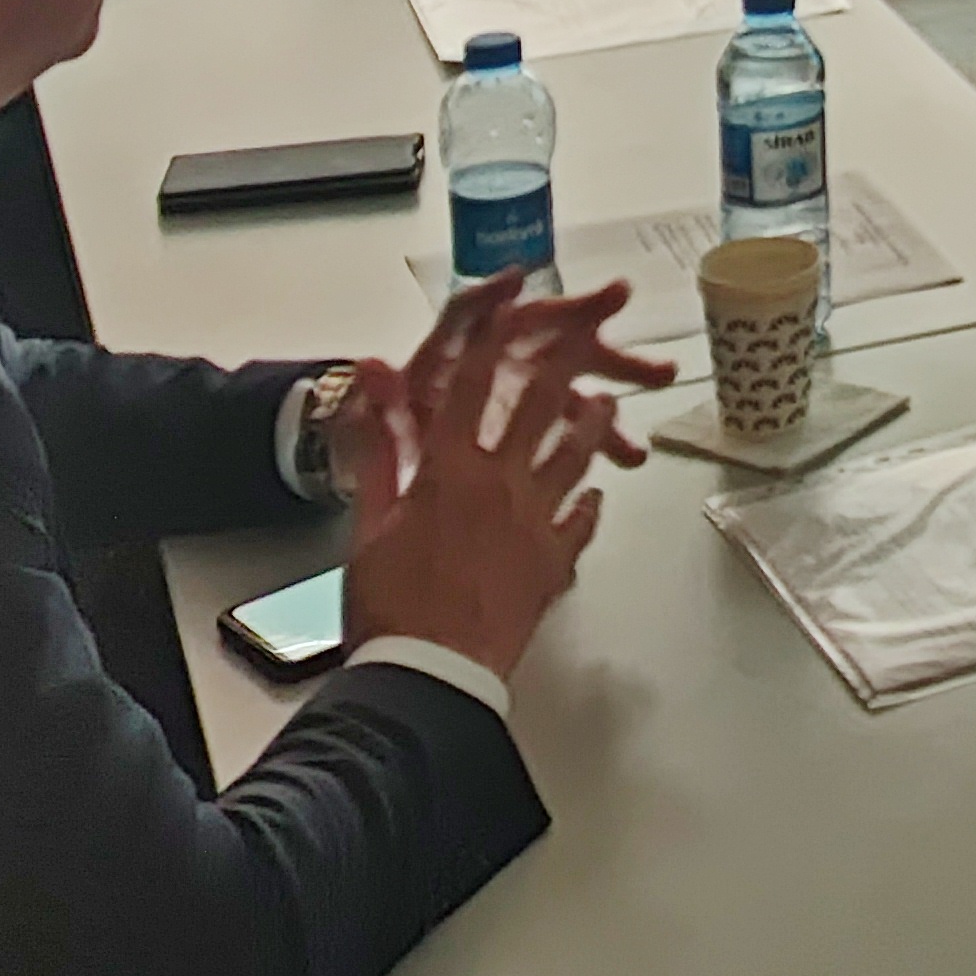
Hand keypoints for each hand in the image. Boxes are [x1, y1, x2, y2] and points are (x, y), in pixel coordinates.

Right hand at [332, 274, 678, 681]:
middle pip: (540, 407)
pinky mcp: (555, 564)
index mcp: (450, 470)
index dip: (490, 337)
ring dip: (592, 424)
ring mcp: (536, 523)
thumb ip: (379, 450)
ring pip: (574, 457)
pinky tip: (597, 494)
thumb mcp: (369, 524)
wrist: (430, 675)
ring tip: (606, 399)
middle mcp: (502, 485)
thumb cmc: (390, 605)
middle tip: (586, 325)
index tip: (507, 300)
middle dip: (564, 360)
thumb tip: (371, 388)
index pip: (472, 385)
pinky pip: (581, 523)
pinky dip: (589, 505)